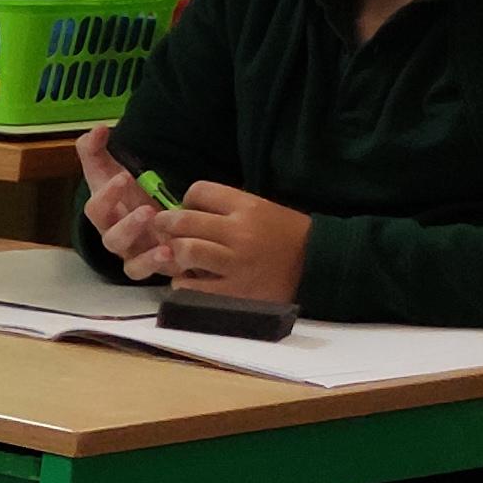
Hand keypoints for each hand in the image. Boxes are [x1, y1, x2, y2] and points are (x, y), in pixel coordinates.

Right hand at [74, 127, 169, 273]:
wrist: (150, 219)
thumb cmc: (127, 196)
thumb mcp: (111, 172)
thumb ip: (96, 150)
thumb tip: (98, 128)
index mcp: (105, 216)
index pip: (95, 210)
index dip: (106, 196)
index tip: (124, 178)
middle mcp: (117, 239)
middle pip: (110, 240)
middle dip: (127, 226)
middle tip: (147, 210)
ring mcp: (136, 256)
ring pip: (132, 265)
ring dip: (146, 255)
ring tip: (165, 243)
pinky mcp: (155, 268)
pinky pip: (154, 276)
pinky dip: (161, 268)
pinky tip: (174, 254)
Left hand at [148, 182, 312, 304]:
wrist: (319, 266)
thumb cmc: (286, 236)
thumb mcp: (262, 209)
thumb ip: (226, 208)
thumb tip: (185, 208)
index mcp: (248, 207)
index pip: (199, 190)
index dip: (187, 199)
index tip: (188, 210)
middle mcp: (240, 232)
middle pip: (183, 220)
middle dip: (165, 224)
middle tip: (163, 231)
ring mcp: (236, 263)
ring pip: (185, 250)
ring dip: (173, 253)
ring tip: (178, 257)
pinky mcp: (234, 291)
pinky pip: (191, 286)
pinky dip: (182, 283)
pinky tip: (189, 280)